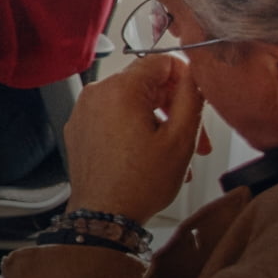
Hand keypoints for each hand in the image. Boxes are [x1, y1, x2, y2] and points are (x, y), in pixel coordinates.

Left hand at [65, 54, 210, 223]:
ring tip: (177, 155)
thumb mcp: (180, 138)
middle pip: (147, 84)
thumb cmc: (139, 183)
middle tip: (196, 138)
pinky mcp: (80, 130)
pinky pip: (115, 118)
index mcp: (120, 89)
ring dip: (160, 124)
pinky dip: (136, 131)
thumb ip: (191, 97)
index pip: (160, 61)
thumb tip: (195, 75)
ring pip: (133, 104)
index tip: (197, 98)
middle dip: (176, 108)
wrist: (103, 216)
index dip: (185, 78)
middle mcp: (96, 94)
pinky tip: (152, 157)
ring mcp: (84, 112)